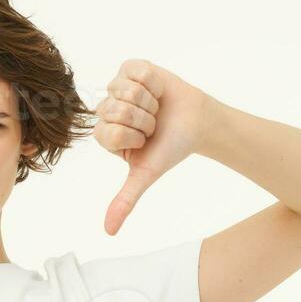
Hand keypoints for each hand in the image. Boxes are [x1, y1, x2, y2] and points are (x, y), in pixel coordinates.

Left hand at [93, 59, 212, 234]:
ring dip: (149, 100)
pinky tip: (157, 89)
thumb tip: (109, 232)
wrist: (196, 122)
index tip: (146, 139)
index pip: (109, 130)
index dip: (135, 134)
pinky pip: (134, 70)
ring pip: (125, 89)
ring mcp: (117, 88)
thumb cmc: (170, 148)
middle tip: (153, 123)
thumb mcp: (146, 175)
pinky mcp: (130, 69)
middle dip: (144, 118)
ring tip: (156, 106)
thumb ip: (125, 200)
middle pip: (117, 109)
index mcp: (104, 135)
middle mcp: (106, 111)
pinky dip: (152, 81)